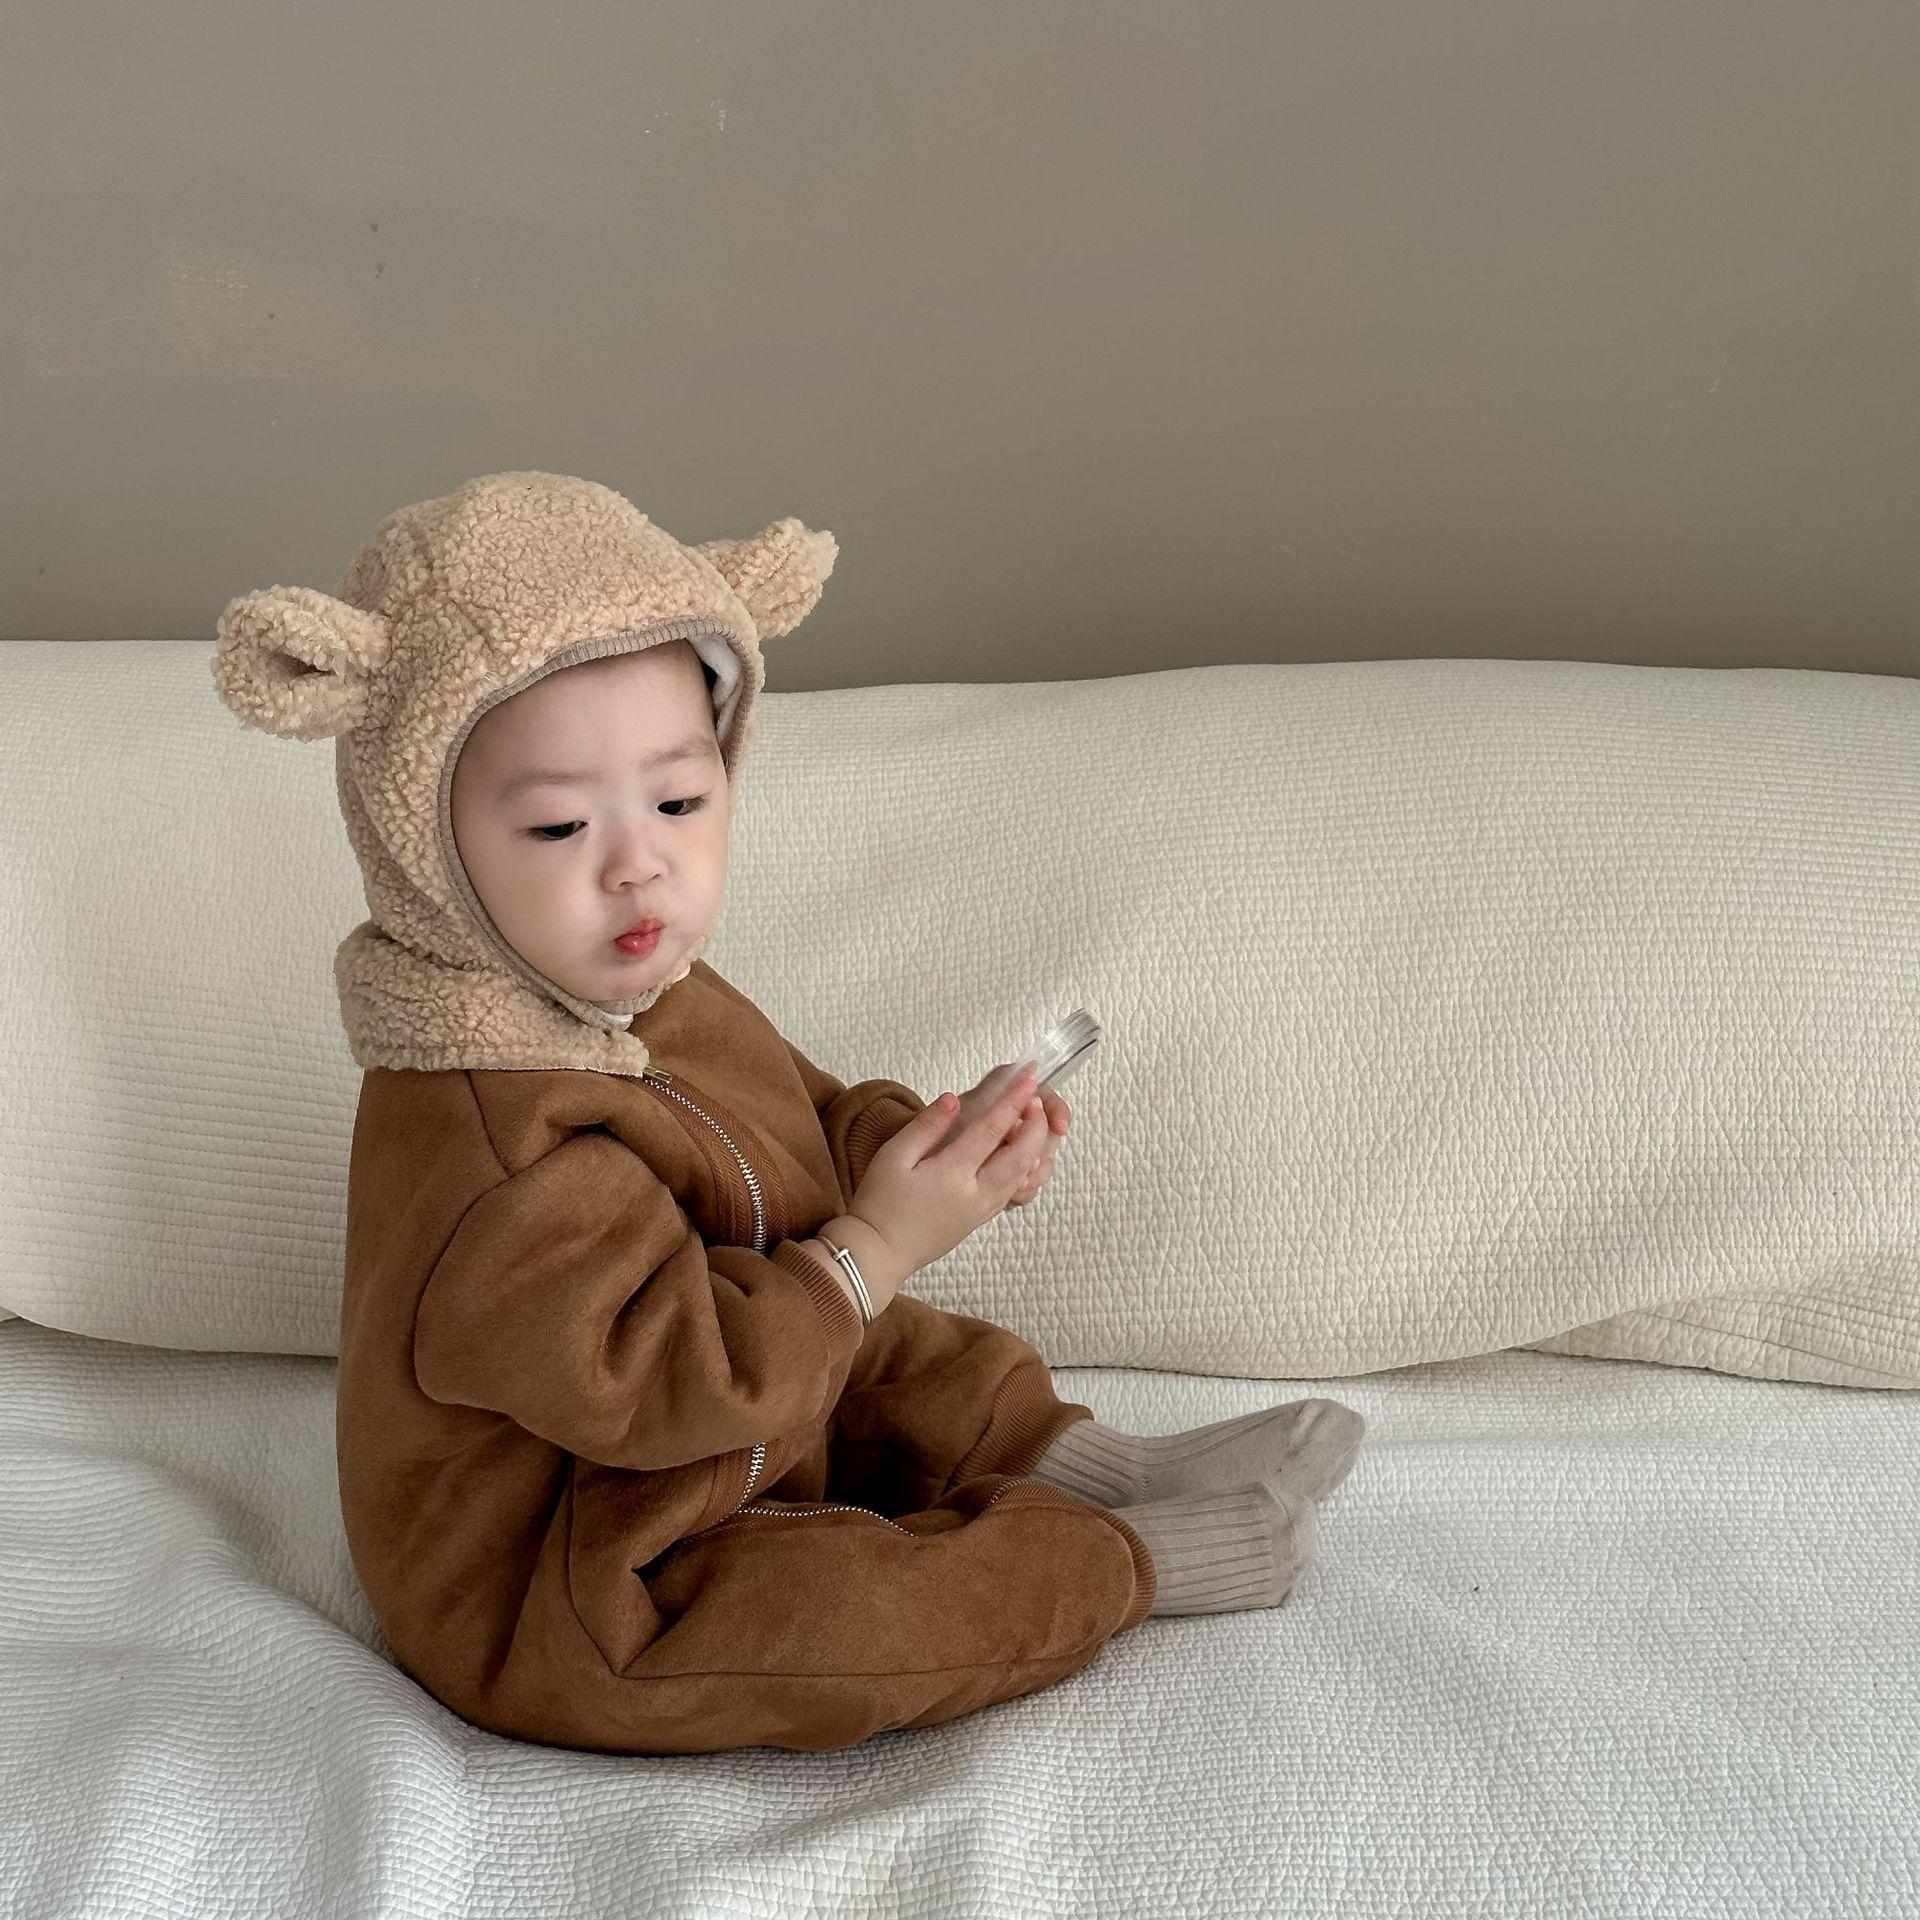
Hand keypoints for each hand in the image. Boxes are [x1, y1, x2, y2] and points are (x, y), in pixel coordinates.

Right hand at [846, 1069, 1051, 1276]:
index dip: (1013, 1103)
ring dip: (1034, 1148)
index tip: (1027, 1082)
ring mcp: (981, 1210)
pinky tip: (1022, 1156)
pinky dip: (1024, 1170)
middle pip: (1020, 1156)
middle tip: (1037, 1101)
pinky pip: (1012, 1192)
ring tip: (1034, 1124)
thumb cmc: (879, 1203)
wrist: (879, 1252)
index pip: (991, 1130)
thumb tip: (953, 1100)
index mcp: (952, 1173)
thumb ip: (926, 1126)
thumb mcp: (893, 1156)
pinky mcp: (979, 1220)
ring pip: (1022, 1176)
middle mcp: (975, 1194)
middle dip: (1035, 1126)